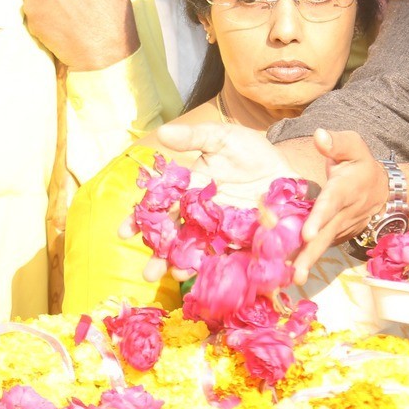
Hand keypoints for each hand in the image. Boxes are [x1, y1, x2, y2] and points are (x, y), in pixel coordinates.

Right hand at [139, 123, 300, 282]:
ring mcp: (220, 231)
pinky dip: (216, 267)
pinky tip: (208, 276)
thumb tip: (162, 132)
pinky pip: (226, 257)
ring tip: (174, 275)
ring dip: (184, 265)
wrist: (284, 169)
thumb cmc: (249, 152)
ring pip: (196, 251)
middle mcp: (200, 215)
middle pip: (175, 236)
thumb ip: (194, 138)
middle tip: (147, 272)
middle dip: (159, 254)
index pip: (160, 206)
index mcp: (188, 191)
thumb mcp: (222, 139)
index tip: (124, 232)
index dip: (141, 219)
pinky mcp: (242, 242)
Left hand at [294, 129, 387, 284]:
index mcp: (344, 189)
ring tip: (295, 279)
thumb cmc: (361, 166)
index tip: (308, 234)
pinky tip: (290, 273)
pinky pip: (321, 248)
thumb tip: (319, 135)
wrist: (384, 192)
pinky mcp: (336, 236)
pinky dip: (308, 260)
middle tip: (297, 270)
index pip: (331, 203)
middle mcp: (343, 212)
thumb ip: (337, 142)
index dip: (319, 218)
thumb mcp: (354, 147)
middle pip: (326, 233)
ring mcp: (341, 228)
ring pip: (324, 246)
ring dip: (309, 262)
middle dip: (311, 252)